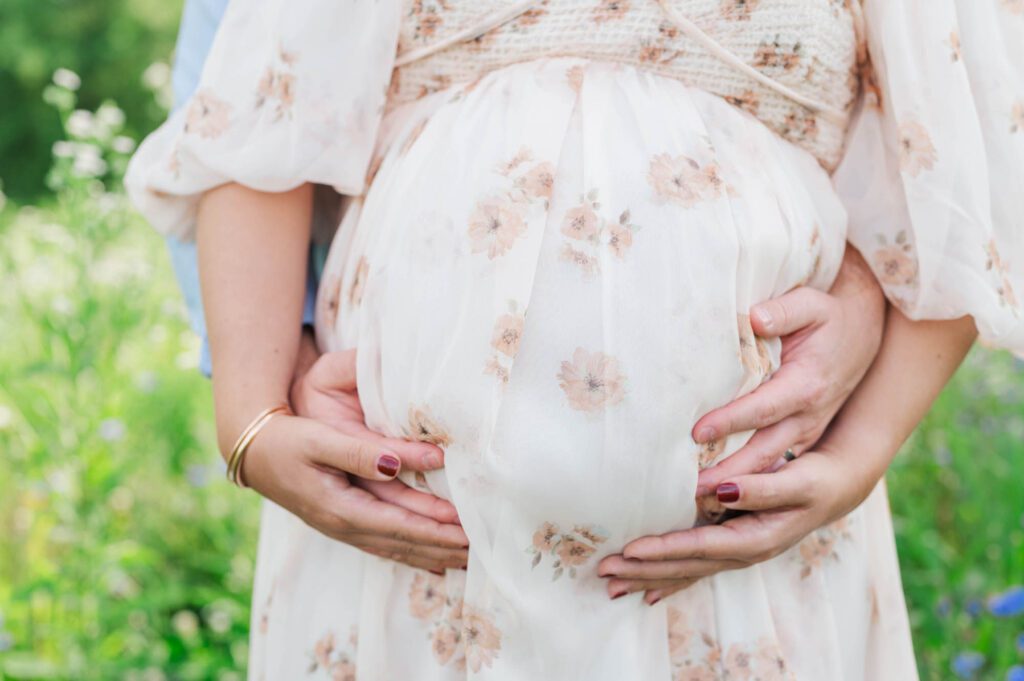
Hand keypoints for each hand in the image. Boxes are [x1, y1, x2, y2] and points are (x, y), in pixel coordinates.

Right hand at [241, 343, 468, 573]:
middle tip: (480, 550)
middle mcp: (344, 525)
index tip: (466, 532)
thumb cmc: (287, 440)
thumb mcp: (319, 440)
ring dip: (432, 554)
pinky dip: (412, 553)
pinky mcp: (343, 523)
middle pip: (403, 544)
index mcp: (341, 508)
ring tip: (466, 558)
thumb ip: (359, 451)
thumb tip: (396, 462)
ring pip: (396, 548)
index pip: (399, 525)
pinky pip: (385, 545)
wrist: (254, 452)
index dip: (434, 531)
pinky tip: (432, 559)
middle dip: (442, 548)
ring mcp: (343, 528)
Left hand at [597, 443, 876, 603]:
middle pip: (686, 566)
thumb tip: (719, 488)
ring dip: (648, 577)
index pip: (700, 547)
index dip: (664, 549)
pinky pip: (694, 567)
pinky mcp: (733, 545)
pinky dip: (668, 576)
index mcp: (756, 539)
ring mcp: (737, 553)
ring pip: (686, 571)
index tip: (630, 549)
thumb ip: (758, 486)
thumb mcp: (795, 480)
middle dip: (644, 571)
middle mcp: (743, 553)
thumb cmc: (818, 480)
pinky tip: (646, 588)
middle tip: (604, 571)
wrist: (838, 488)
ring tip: (611, 583)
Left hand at [693, 247, 884, 494]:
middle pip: (764, 451)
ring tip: (698, 500)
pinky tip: (719, 498)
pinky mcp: (803, 438)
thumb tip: (755, 319)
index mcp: (807, 385)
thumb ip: (783, 311)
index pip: (763, 408)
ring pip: (769, 466)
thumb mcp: (811, 304)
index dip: (730, 420)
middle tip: (692, 489)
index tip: (697, 432)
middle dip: (730, 474)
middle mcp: (809, 415)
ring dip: (736, 486)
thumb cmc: (830, 316)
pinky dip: (750, 486)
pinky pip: (775, 467)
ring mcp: (807, 431)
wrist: (865, 332)